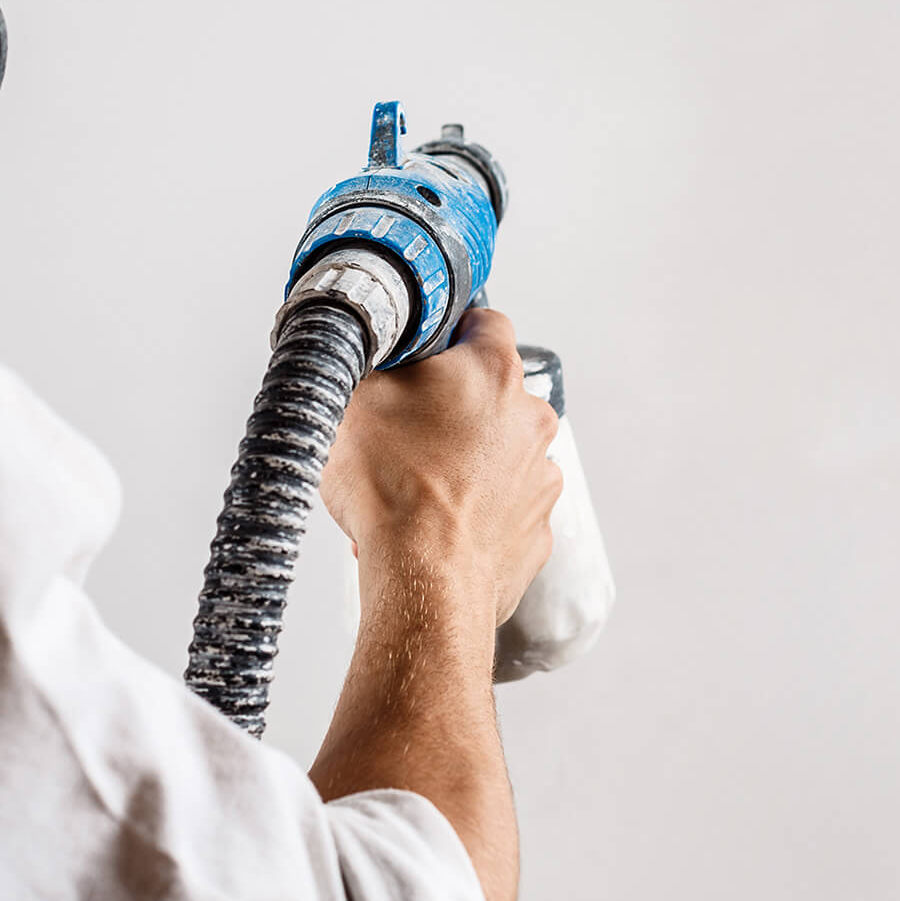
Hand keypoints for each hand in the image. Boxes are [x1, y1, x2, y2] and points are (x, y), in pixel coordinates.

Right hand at [321, 307, 562, 628]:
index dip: (450, 334)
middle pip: (493, 396)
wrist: (424, 577)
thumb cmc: (394, 488)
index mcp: (493, 371)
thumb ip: (378, 365)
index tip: (427, 352)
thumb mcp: (357, 398)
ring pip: (499, 456)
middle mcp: (532, 418)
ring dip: (467, 464)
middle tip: (406, 434)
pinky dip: (477, 514)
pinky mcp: (538, 530)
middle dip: (454, 410)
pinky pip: (504, 510)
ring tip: (417, 492)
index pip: (484, 323)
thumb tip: (377, 355)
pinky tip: (437, 528)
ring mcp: (542, 477)